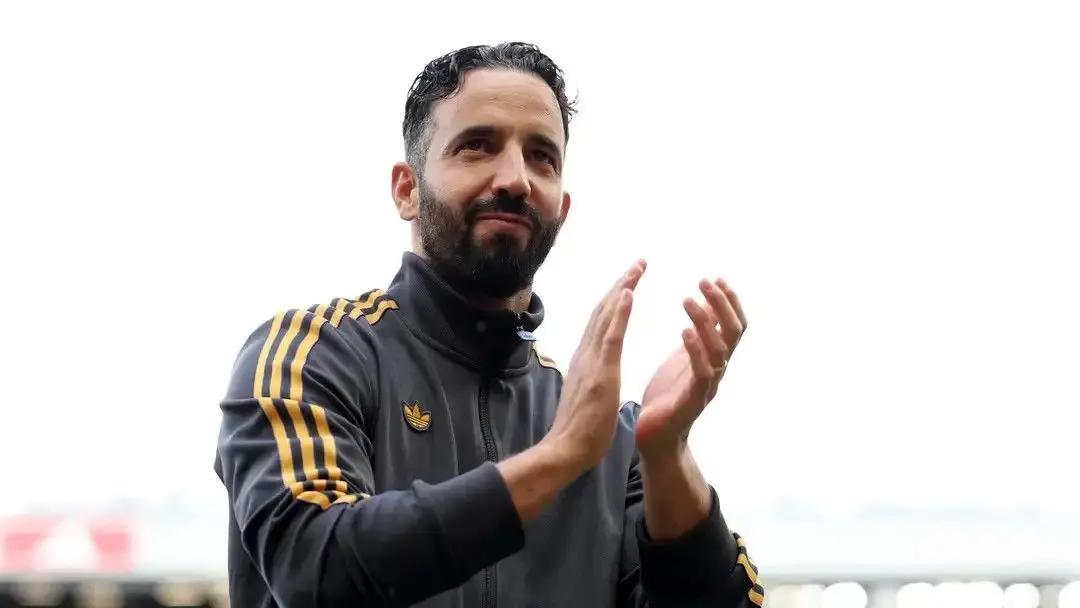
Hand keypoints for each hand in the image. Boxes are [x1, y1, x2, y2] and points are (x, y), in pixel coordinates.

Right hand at [544, 260, 646, 471]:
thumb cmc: (580, 431)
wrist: (566, 449)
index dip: (616, 300)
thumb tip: (595, 376)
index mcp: (586, 360)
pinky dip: (620, 312)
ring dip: (622, 289)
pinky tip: (629, 294)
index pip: (601, 322)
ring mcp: (591, 361)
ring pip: (606, 316)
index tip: (630, 282)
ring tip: (637, 269)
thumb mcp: (589, 396)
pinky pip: (611, 336)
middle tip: (638, 264)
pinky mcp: (599, 372)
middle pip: (603, 311)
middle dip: (621, 285)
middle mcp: (586, 353)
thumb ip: (592, 380)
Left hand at [636, 277, 746, 458]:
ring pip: (720, 349)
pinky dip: (695, 350)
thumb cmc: (668, 395)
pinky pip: (702, 372)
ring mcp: (708, 386)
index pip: (734, 325)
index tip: (717, 278)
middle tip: (704, 282)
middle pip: (734, 332)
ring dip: (706, 322)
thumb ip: (699, 333)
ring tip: (687, 299)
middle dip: (722, 304)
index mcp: (715, 358)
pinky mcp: (693, 400)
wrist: (656, 437)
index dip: (730, 302)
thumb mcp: (684, 356)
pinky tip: (684, 332)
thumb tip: (706, 303)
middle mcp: (718, 370)